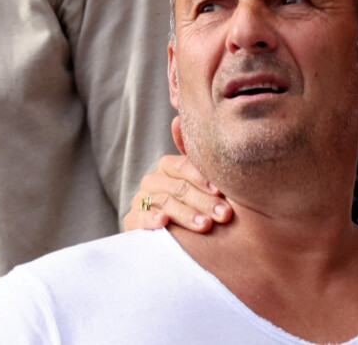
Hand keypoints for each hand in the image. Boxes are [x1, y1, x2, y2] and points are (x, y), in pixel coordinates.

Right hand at [123, 118, 233, 232]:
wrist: (189, 238)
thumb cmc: (200, 204)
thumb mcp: (203, 182)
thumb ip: (194, 155)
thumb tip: (178, 119)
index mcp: (169, 166)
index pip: (183, 167)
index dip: (202, 178)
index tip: (220, 190)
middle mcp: (153, 180)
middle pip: (178, 187)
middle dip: (204, 201)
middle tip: (224, 214)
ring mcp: (142, 200)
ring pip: (164, 202)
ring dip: (186, 214)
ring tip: (206, 225)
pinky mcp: (132, 221)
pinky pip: (137, 217)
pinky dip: (150, 219)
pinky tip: (164, 222)